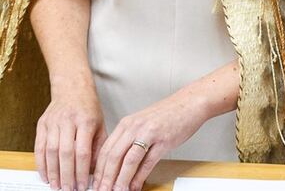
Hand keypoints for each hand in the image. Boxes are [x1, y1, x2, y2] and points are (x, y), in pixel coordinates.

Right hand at [34, 87, 105, 190]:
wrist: (72, 87)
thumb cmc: (88, 108)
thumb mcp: (100, 125)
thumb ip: (98, 148)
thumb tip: (95, 172)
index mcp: (85, 121)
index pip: (82, 151)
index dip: (82, 172)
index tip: (83, 186)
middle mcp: (67, 120)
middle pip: (65, 153)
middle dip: (66, 175)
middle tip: (68, 190)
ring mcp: (52, 121)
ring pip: (50, 151)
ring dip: (52, 172)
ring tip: (56, 186)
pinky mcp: (42, 123)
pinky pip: (39, 146)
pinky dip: (41, 163)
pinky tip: (45, 174)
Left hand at [91, 92, 207, 190]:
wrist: (188, 103)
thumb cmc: (167, 115)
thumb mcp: (142, 124)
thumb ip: (130, 140)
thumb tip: (119, 162)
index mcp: (126, 124)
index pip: (105, 149)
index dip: (98, 168)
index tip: (96, 181)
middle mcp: (133, 127)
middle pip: (113, 155)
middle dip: (105, 177)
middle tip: (101, 190)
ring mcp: (148, 133)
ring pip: (128, 160)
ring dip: (120, 179)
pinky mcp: (163, 141)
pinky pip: (147, 162)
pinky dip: (139, 177)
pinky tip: (135, 186)